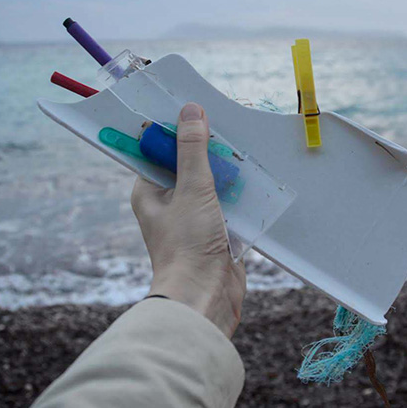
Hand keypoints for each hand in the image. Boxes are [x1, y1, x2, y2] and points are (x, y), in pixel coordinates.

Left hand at [131, 102, 245, 338]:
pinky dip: (241, 193)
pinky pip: (229, 203)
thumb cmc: (188, 245)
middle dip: (209, 149)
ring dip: (229, 171)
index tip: (196, 109)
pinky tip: (257, 180)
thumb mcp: (192, 189)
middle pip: (189, 164)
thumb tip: (190, 110)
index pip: (158, 151)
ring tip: (246, 151)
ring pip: (212, 183)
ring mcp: (194, 218)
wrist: (205, 298)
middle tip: (229, 128)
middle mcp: (168, 204)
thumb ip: (192, 150)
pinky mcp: (217, 232)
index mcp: (149, 192)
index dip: (176, 130)